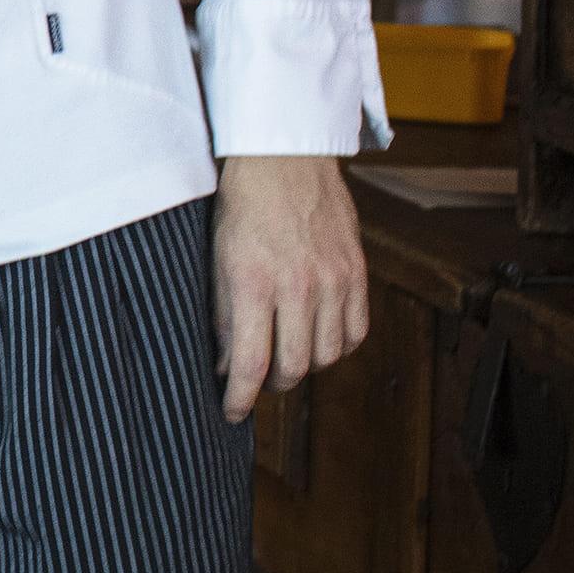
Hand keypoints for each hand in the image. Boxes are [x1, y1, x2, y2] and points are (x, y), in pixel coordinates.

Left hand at [214, 152, 371, 422]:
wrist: (284, 160)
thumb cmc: (242, 208)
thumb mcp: (217, 260)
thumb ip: (224, 316)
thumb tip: (227, 365)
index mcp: (254, 282)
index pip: (251, 363)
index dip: (240, 398)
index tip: (231, 412)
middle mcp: (299, 286)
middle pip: (295, 367)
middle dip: (272, 384)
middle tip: (258, 380)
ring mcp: (333, 280)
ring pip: (329, 355)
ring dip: (307, 366)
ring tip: (288, 357)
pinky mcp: (356, 272)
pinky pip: (356, 331)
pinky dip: (339, 346)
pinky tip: (320, 339)